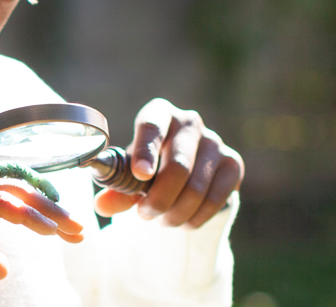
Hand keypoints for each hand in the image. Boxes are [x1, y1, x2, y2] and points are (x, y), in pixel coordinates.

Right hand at [0, 174, 83, 289]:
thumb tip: (5, 266)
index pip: (3, 188)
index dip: (36, 202)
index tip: (61, 225)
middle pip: (14, 185)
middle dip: (51, 205)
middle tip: (78, 229)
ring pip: (11, 191)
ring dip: (46, 211)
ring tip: (71, 231)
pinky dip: (25, 213)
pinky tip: (46, 229)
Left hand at [94, 98, 244, 227]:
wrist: (184, 173)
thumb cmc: (147, 167)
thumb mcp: (129, 174)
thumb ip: (117, 188)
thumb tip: (102, 205)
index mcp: (159, 113)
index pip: (152, 125)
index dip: (145, 151)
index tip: (140, 175)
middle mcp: (189, 121)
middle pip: (178, 166)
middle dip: (159, 199)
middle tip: (144, 215)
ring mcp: (215, 141)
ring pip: (196, 189)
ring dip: (175, 213)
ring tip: (161, 220)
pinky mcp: (233, 164)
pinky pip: (215, 200)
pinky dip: (194, 218)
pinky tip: (182, 222)